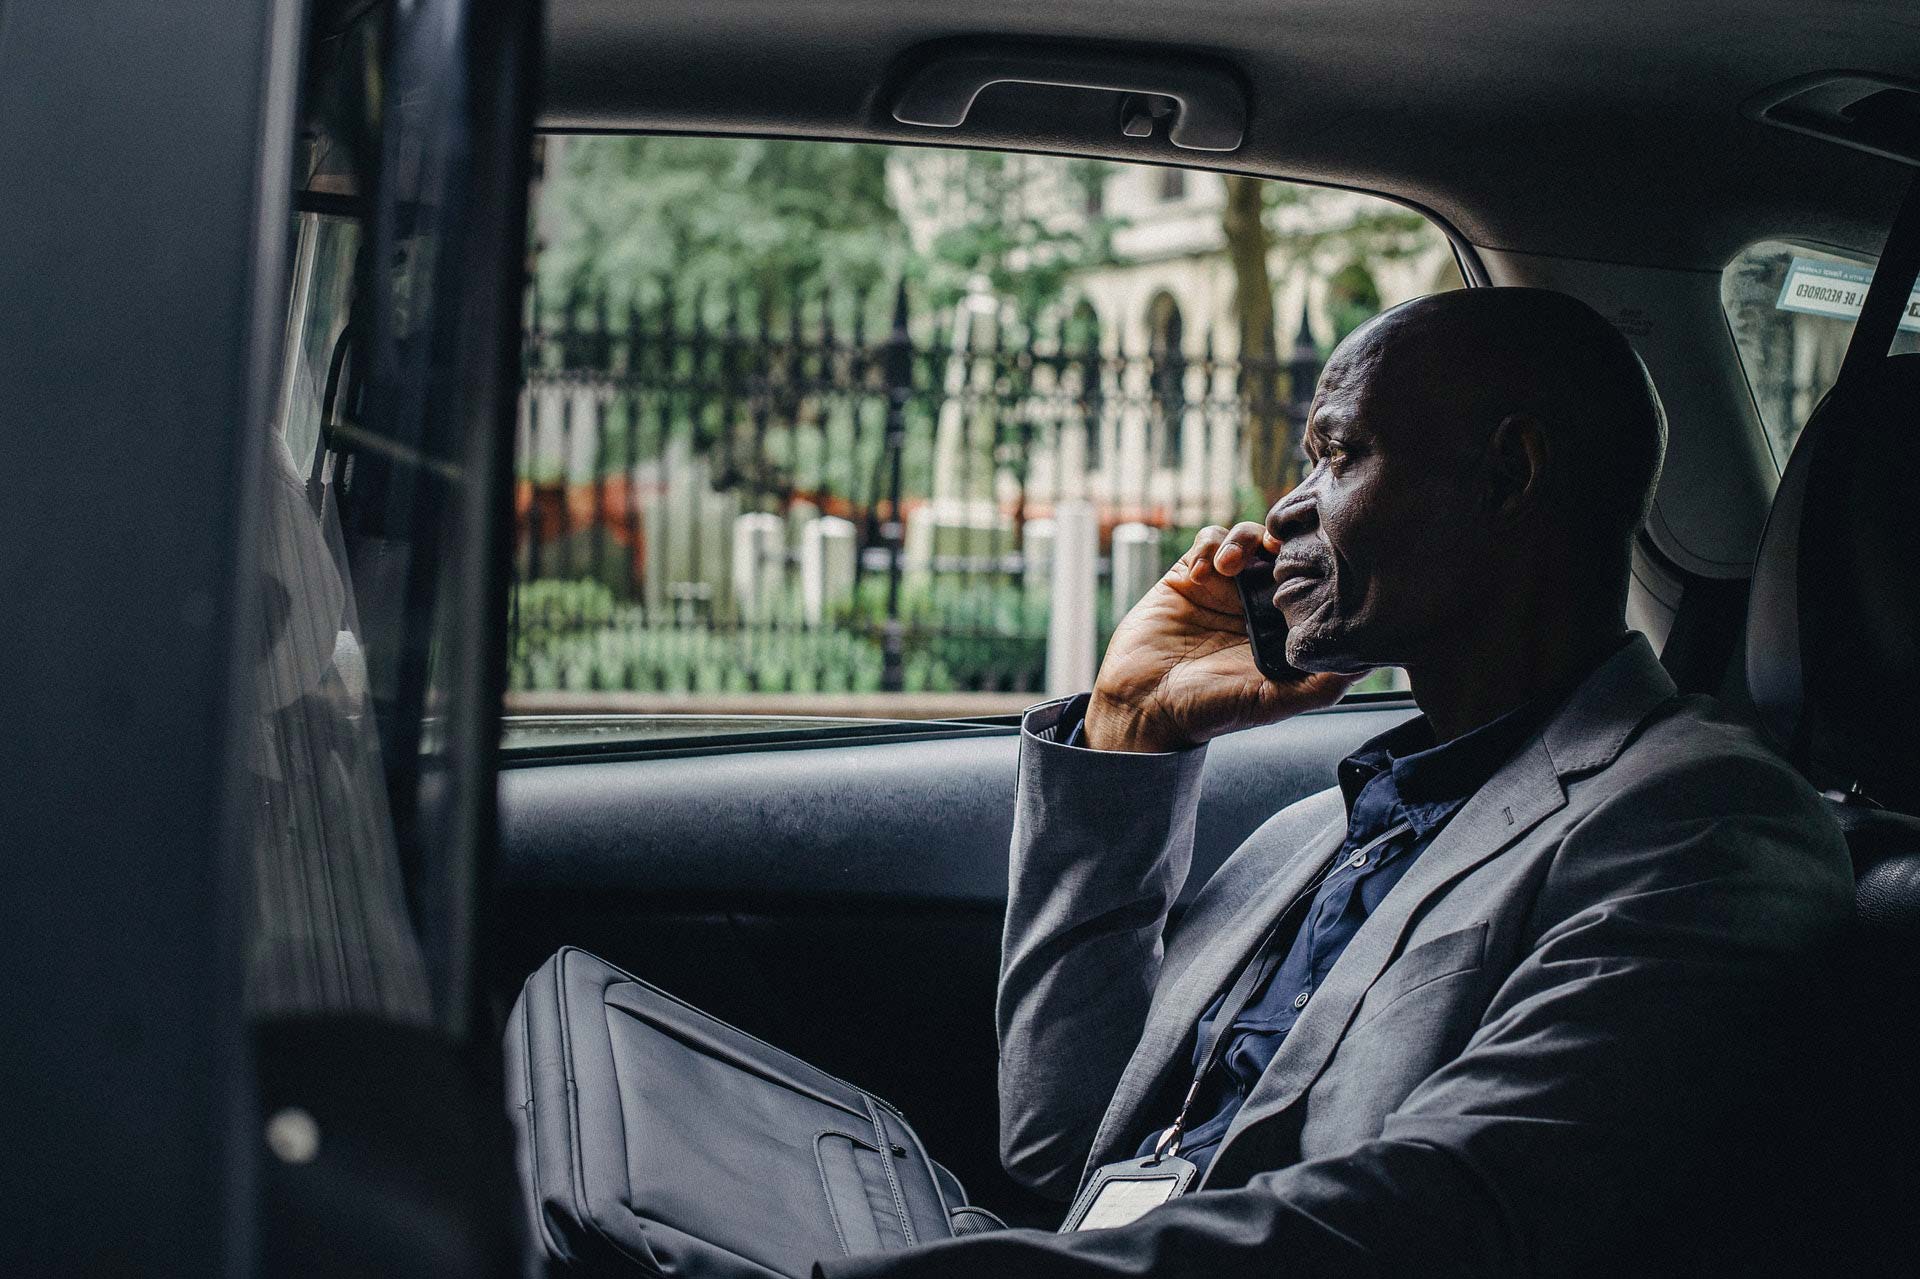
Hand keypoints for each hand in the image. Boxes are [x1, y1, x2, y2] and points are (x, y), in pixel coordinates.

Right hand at [1082, 523, 1355, 751]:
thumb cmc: (1208, 711)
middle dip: (1282, 541)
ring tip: (1229, 566)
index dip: (1316, 564)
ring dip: (1244, 541)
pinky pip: (1208, 540)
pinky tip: (1202, 573)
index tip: (1313, 562)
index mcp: (1282, 628)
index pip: (1311, 580)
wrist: (1143, 706)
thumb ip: (1321, 686)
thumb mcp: (1272, 703)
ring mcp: (1223, 587)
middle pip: (1283, 550)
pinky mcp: (1189, 575)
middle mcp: (1256, 603)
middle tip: (1276, 549)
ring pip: (1249, 537)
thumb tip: (1366, 661)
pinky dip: (1209, 546)